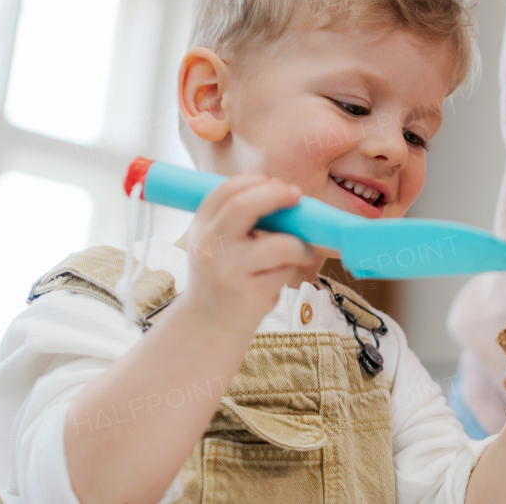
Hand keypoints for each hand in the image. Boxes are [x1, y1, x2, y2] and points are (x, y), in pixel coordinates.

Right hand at [179, 174, 318, 336]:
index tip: (278, 184)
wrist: (209, 323)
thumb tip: (287, 194)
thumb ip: (240, 218)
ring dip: (300, 244)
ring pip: (278, 245)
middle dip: (276, 195)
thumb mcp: (218, 242)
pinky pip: (285, 271)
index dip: (256, 181)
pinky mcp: (249, 294)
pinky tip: (290, 272)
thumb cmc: (224, 273)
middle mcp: (210, 247)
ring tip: (304, 249)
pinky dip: (295, 268)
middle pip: (243, 206)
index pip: (225, 191)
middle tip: (297, 196)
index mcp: (201, 227)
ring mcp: (229, 271)